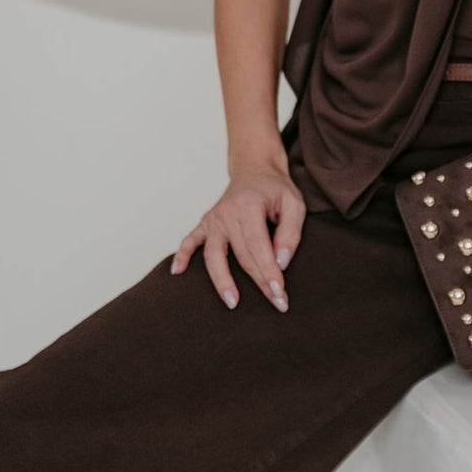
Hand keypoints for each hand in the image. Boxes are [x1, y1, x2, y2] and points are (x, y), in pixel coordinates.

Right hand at [169, 154, 306, 312]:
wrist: (255, 169)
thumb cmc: (276, 189)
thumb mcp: (294, 204)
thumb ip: (291, 232)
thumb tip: (281, 262)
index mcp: (249, 206)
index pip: (258, 245)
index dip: (269, 271)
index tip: (280, 292)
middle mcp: (227, 213)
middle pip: (240, 255)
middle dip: (259, 282)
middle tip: (277, 303)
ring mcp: (213, 218)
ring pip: (213, 255)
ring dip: (221, 280)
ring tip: (232, 302)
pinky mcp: (205, 222)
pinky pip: (190, 241)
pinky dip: (181, 256)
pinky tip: (177, 272)